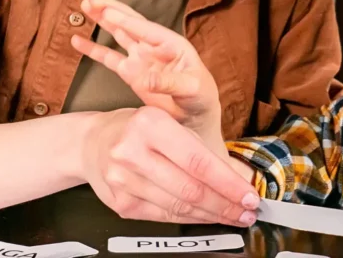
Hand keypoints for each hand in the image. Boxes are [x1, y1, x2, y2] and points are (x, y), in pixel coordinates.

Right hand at [71, 0, 221, 139]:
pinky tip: (77, 40)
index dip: (126, 21)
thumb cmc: (200, 96)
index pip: (146, 29)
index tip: (108, 11)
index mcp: (171, 44)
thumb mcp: (191, 88)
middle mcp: (153, 46)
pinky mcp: (130, 73)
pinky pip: (108, 59)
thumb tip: (143, 80)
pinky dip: (93, 49)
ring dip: (102, 20)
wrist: (195, 115)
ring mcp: (140, 58)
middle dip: (111, 10)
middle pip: (130, 23)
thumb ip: (169, 83)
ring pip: (117, 34)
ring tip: (84, 5)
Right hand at [81, 106, 259, 226]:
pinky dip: (190, 219)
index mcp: (150, 124)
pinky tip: (206, 216)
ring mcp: (122, 180)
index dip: (228, 183)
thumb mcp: (168, 123)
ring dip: (211, 215)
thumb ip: (202, 150)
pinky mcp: (120, 203)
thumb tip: (239, 177)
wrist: (91, 143)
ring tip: (233, 216)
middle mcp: (132, 152)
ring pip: (178, 207)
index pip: (198, 161)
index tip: (250, 195)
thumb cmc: (136, 130)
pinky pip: (163, 216)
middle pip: (190, 188)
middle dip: (225, 204)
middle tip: (247, 212)